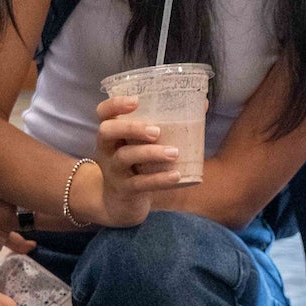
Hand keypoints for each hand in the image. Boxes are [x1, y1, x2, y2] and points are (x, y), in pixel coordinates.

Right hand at [92, 95, 184, 226]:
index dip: (115, 104)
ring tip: (174, 152)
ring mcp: (113, 171)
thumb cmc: (137, 166)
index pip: (103, 112)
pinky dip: (159, 179)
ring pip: (125, 157)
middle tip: (156, 130)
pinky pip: (140, 184)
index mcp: (112, 134)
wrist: (119, 205)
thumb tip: (201, 105)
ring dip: (150, 153)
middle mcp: (107, 149)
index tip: (136, 100)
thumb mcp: (142, 146)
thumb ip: (165, 126)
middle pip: (107, 131)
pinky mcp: (124, 191)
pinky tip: (176, 176)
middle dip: (131, 127)